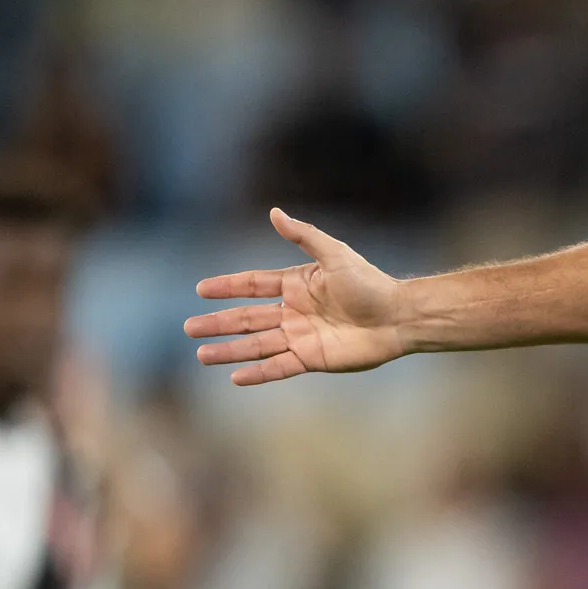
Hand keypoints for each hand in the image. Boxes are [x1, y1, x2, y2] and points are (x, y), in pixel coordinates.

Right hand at [186, 210, 408, 385]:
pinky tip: (234, 376)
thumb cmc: (371, 283)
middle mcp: (294, 311)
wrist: (398, 317)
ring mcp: (301, 336)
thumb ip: (303, 236)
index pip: (253, 285)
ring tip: (201, 355)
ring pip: (257, 344)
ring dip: (229, 350)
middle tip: (189, 327)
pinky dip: (257, 372)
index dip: (227, 287)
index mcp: (296, 284)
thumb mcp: (334, 254)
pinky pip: (278, 366)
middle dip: (218, 323)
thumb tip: (273, 212)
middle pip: (247, 317)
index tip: (201, 289)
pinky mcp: (312, 358)